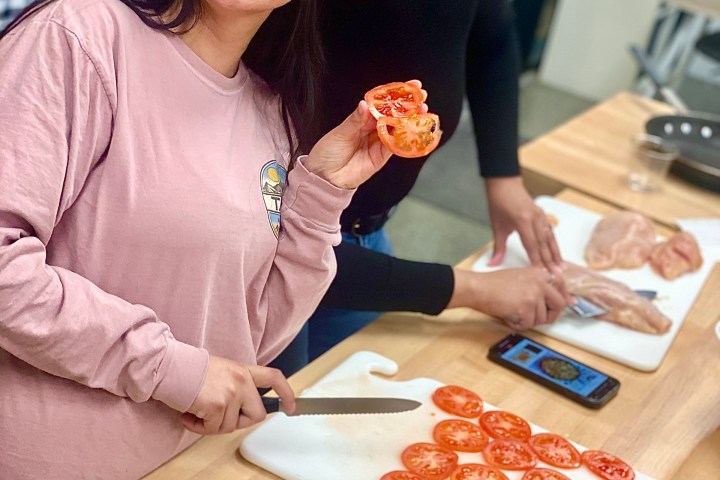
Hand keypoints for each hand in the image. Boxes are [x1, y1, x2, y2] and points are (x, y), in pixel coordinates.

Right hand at [181, 356, 294, 434]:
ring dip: (211, 425)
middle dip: (239, 422)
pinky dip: (198, 427)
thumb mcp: (222, 371)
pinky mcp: (217, 406)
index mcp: (243, 371)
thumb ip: (237, 385)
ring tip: (197, 410)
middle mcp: (241, 381)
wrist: (170, 366)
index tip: (291, 407)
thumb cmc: (190, 370)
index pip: (274, 378)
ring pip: (230, 426)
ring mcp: (231, 393)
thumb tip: (244, 408)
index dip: (287, 393)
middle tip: (218, 417)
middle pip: (257, 414)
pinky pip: (213, 429)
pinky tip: (189, 414)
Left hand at [304, 80, 426, 189]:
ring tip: (421, 110)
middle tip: (421, 96)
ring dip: (411, 120)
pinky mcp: (381, 157)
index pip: (382, 104)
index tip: (408, 86)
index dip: (395, 95)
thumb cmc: (327, 152)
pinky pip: (396, 146)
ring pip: (398, 129)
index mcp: (362, 119)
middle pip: (394, 115)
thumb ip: (356, 120)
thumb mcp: (340, 132)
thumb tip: (365, 104)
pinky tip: (412, 129)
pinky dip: (405, 138)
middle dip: (409, 105)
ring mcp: (378, 143)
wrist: (324, 177)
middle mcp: (372, 129)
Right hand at [448, 267, 570, 329]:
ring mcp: (534, 295)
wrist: (478, 288)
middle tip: (539, 318)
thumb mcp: (520, 276)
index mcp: (538, 273)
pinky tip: (509, 316)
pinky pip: (528, 324)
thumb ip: (537, 285)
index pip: (561, 285)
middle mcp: (539, 282)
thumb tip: (554, 298)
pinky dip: (518, 325)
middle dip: (550, 315)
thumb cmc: (493, 284)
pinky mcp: (526, 307)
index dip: (564, 297)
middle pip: (559, 305)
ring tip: (514, 312)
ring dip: (528, 321)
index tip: (567, 304)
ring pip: (541, 318)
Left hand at [485, 176, 562, 272]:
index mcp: (522, 221)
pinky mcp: (542, 215)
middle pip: (544, 243)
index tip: (540, 272)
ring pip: (550, 238)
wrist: (504, 184)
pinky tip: (557, 252)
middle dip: (550, 260)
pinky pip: (550, 231)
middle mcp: (534, 218)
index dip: (536, 260)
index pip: (531, 245)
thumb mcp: (497, 226)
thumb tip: (493, 263)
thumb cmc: (499, 202)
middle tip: (556, 274)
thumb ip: (498, 247)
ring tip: (561, 266)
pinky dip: (554, 243)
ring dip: (556, 253)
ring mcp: (540, 216)